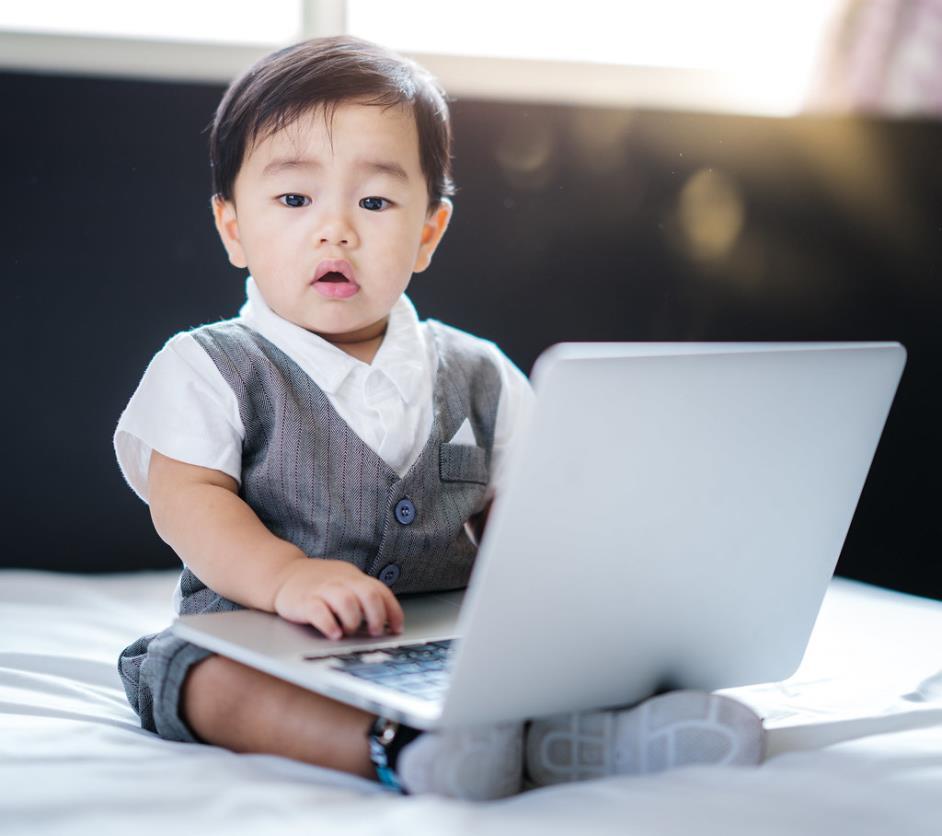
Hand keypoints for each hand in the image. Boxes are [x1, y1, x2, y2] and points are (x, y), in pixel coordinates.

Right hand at [272, 559, 404, 639]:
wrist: (282, 575)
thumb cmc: (319, 584)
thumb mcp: (345, 584)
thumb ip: (362, 597)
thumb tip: (387, 621)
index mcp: (354, 578)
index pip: (380, 591)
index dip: (392, 611)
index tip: (397, 629)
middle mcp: (341, 581)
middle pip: (368, 594)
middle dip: (376, 616)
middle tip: (375, 632)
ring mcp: (322, 590)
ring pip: (346, 601)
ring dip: (353, 620)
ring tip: (349, 631)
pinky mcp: (304, 601)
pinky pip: (319, 612)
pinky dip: (329, 625)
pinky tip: (334, 634)